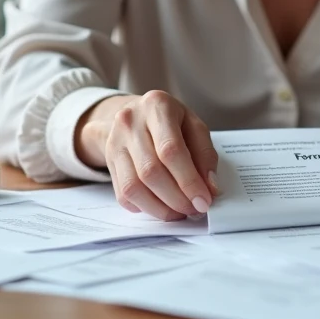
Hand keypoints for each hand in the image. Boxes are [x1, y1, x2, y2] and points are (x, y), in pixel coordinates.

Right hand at [75, 91, 218, 220]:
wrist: (136, 114)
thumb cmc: (171, 121)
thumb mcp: (193, 126)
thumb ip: (205, 154)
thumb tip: (210, 187)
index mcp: (157, 106)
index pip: (171, 150)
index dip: (189, 180)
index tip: (204, 200)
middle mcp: (130, 122)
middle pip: (151, 171)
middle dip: (176, 198)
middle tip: (195, 209)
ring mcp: (115, 143)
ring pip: (134, 187)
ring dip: (161, 207)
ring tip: (180, 212)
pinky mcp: (109, 162)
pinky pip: (123, 195)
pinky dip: (145, 207)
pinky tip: (162, 206)